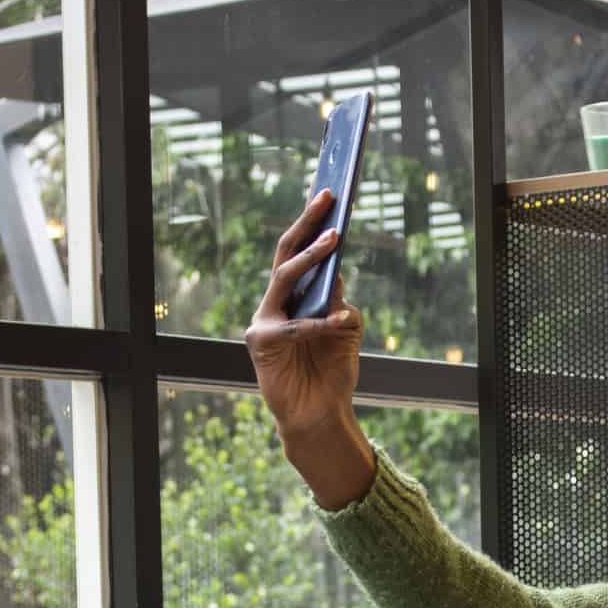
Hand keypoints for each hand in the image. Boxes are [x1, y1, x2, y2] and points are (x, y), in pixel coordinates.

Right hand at [244, 189, 364, 443]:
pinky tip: (339, 319)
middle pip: (286, 253)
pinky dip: (320, 321)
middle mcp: (275, 303)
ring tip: (334, 239)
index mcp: (293, 297)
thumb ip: (338, 301)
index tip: (329, 194)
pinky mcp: (262, 343)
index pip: (298, 252)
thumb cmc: (332, 371)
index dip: (311, 224)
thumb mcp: (345, 329)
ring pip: (285, 277)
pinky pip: (296, 325)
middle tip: (327, 198)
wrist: (319, 413)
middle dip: (307, 224)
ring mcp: (265, 321)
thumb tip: (336, 274)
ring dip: (311, 256)